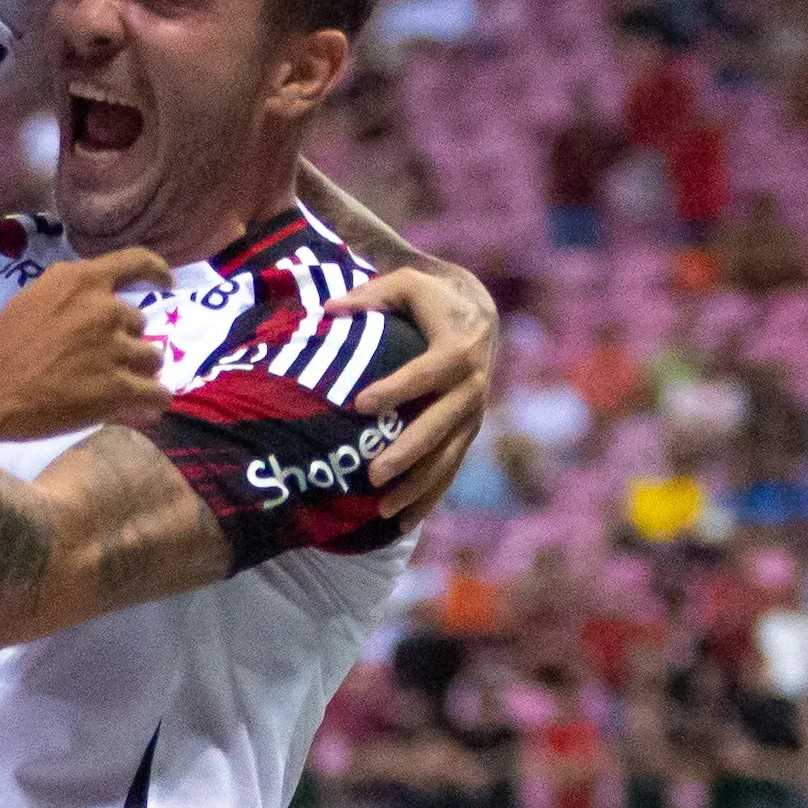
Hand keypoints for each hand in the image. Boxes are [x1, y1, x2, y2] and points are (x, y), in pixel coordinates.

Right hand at [0, 249, 171, 457]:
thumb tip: (101, 308)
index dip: (156, 270)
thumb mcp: (34, 300)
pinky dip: (153, 400)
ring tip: (117, 385)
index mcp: (80, 281)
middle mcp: (104, 308)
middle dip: (125, 339)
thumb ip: (71, 299)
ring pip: (152, 357)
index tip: (165, 282)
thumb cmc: (2, 344)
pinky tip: (143, 407)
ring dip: (138, 370)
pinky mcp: (120, 386)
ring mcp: (115, 347)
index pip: (134, 261)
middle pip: (139, 322)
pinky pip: (158, 393)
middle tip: (103, 358)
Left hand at [329, 264, 497, 518]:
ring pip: (447, 458)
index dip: (397, 388)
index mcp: (458, 349)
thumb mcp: (405, 284)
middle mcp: (472, 387)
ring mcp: (472, 415)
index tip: (360, 404)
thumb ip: (369, 294)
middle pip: (440, 426)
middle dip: (408, 452)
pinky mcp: (467, 433)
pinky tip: (402, 522)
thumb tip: (327, 309)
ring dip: (418, 485)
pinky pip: (450, 470)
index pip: (427, 373)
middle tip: (373, 474)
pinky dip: (429, 497)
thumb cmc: (431, 299)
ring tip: (381, 509)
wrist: (479, 315)